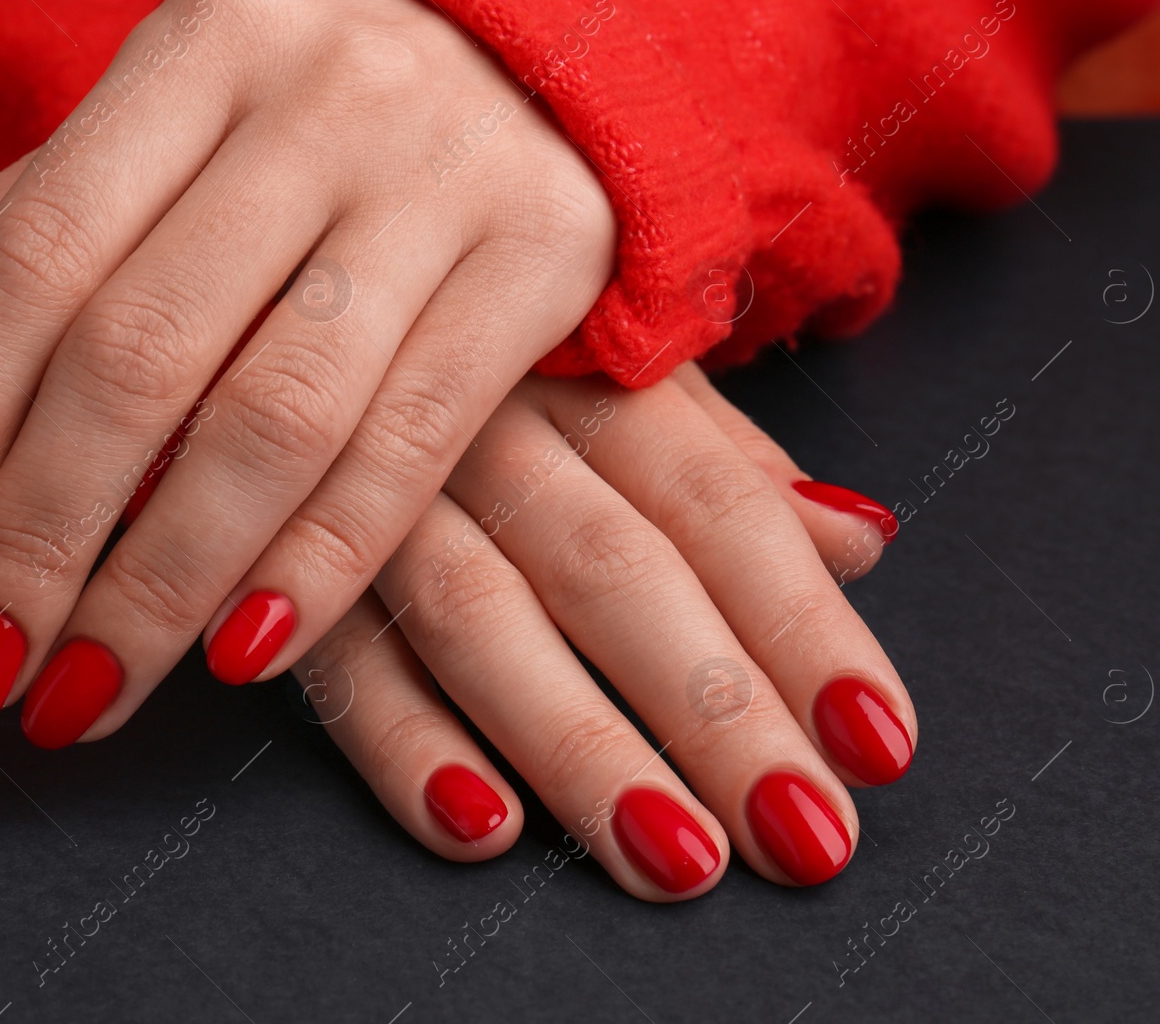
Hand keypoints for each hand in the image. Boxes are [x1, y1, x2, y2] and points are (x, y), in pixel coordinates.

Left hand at [0, 0, 613, 745]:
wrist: (563, 57)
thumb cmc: (342, 104)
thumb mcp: (191, 113)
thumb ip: (48, 210)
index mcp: (210, 41)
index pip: (39, 255)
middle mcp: (327, 100)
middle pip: (143, 351)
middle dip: (42, 533)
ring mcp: (447, 180)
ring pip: (276, 418)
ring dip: (163, 581)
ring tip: (90, 688)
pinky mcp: (546, 261)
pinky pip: (414, 446)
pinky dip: (320, 564)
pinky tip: (241, 654)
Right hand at [298, 365, 913, 900]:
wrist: (297, 300)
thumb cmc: (492, 342)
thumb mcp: (618, 362)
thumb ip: (731, 458)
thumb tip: (863, 540)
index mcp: (585, 362)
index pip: (718, 504)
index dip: (801, 625)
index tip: (876, 742)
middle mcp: (485, 418)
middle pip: (613, 570)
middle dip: (714, 710)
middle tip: (802, 836)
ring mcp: (374, 488)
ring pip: (482, 617)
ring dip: (577, 746)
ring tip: (676, 859)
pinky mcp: (284, 559)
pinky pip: (339, 656)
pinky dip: (401, 743)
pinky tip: (480, 830)